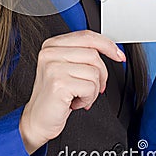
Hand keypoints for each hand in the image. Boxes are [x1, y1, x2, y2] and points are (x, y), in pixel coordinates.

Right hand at [19, 30, 125, 153]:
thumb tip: (111, 49)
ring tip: (79, 95)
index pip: (87, 36)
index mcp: (52, 45)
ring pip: (94, 72)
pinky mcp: (59, 83)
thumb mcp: (66, 68)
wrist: (37, 120)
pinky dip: (88, 99)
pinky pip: (90, 87)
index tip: (118, 55)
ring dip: (93, 90)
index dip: (107, 45)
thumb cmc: (54, 96)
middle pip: (93, 54)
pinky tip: (75, 102)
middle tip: (93, 87)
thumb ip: (82, 54)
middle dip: (101, 75)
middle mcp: (50, 53)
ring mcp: (53, 67)